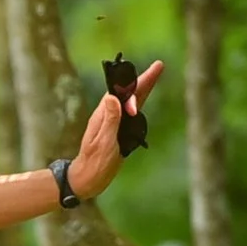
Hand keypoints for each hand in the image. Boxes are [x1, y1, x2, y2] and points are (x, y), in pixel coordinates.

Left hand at [66, 58, 163, 199]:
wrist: (87, 180)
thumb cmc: (94, 163)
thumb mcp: (103, 143)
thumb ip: (110, 121)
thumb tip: (113, 97)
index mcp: (103, 115)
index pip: (121, 93)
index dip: (135, 84)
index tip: (148, 76)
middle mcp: (108, 115)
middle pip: (128, 93)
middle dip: (144, 79)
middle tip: (159, 65)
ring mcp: (113, 123)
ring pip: (131, 101)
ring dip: (143, 87)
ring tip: (154, 75)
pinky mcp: (118, 131)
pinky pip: (131, 113)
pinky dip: (139, 102)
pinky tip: (143, 98)